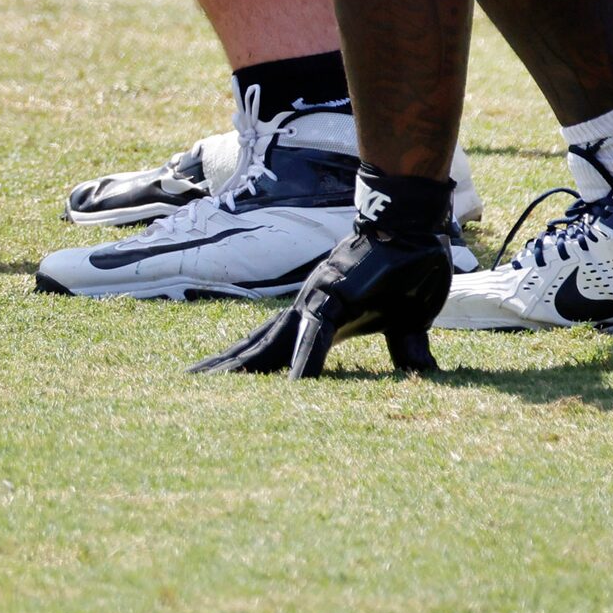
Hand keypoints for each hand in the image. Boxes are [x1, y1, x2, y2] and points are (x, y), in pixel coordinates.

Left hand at [191, 219, 449, 377]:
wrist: (415, 225)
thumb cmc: (410, 267)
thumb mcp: (408, 322)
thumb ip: (406, 347)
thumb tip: (422, 371)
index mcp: (322, 318)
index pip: (278, 345)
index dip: (255, 364)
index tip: (229, 383)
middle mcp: (308, 309)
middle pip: (260, 344)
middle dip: (229, 366)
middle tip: (190, 382)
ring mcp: (317, 302)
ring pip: (273, 341)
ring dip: (247, 367)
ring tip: (212, 387)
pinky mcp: (334, 298)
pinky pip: (315, 337)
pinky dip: (303, 361)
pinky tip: (291, 385)